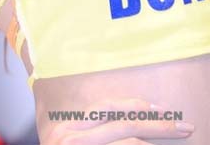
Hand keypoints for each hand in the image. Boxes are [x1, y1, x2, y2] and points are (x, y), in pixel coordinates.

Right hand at [40, 97, 194, 142]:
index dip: (136, 106)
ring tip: (174, 135)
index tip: (159, 109)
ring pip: (126, 141)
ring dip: (151, 140)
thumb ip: (83, 128)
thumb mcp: (65, 140)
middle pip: (123, 123)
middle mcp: (71, 137)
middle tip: (183, 125)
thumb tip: (120, 122)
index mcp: (66, 125)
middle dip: (158, 124)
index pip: (108, 108)